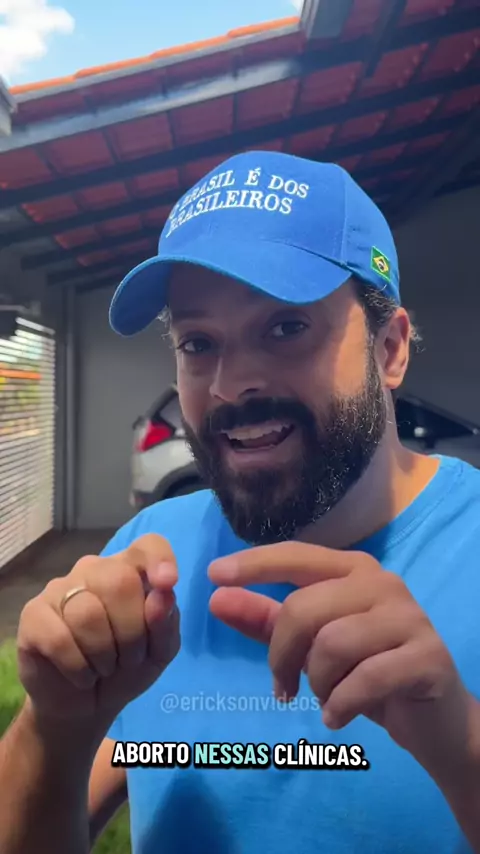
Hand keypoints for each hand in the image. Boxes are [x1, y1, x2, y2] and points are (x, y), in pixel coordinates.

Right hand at [16, 534, 179, 728]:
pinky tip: (81, 676)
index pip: (148, 545)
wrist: (84, 705)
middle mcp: (94, 570)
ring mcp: (60, 588)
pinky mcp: (33, 614)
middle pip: (120, 581)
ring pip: (89, 613)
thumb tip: (163, 595)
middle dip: (133, 632)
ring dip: (105, 655)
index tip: (168, 582)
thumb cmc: (126, 669)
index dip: (160, 559)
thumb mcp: (158, 653)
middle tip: (129, 659)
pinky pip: (59, 639)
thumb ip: (166, 623)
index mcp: (130, 570)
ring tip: (104, 669)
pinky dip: (78, 668)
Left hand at [208, 542, 474, 777]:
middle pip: (304, 609)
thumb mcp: (313, 646)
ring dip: (317, 683)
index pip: (296, 557)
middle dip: (283, 655)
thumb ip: (266, 621)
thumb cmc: (368, 672)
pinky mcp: (426, 657)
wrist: (434, 718)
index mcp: (353, 570)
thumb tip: (216, 598)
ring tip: (326, 698)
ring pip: (332, 645)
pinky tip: (339, 717)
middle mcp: (382, 584)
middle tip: (285, 687)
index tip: (213, 575)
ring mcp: (408, 618)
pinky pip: (365, 679)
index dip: (255, 564)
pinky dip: (341, 705)